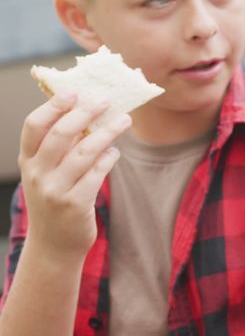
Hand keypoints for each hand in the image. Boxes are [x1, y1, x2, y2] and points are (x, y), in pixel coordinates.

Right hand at [18, 93, 129, 259]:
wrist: (54, 244)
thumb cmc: (55, 198)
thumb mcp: (47, 172)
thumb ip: (61, 146)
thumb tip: (87, 111)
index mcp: (28, 160)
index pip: (34, 126)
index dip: (53, 106)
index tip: (73, 91)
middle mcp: (38, 174)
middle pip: (60, 134)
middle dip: (84, 113)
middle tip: (105, 100)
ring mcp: (56, 190)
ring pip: (85, 152)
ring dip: (107, 132)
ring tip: (124, 119)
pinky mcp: (76, 204)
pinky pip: (98, 173)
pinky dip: (109, 158)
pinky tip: (116, 151)